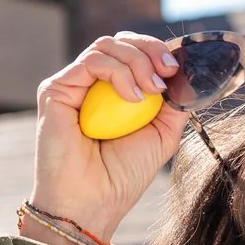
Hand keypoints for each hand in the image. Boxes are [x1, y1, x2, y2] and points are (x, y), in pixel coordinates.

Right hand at [25, 34, 187, 244]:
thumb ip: (175, 103)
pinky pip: (91, 60)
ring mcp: (72, 86)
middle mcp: (91, 85)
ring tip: (149, 93)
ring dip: (137, 63)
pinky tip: (131, 98)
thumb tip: (189, 73)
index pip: (135, 52)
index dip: (157, 51)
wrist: (92, 203)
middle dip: (151, 50)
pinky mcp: (55, 90)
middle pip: (121, 41)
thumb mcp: (162, 134)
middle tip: (167, 74)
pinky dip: (118, 72)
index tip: (177, 69)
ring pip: (107, 45)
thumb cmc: (122, 176)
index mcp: (114, 92)